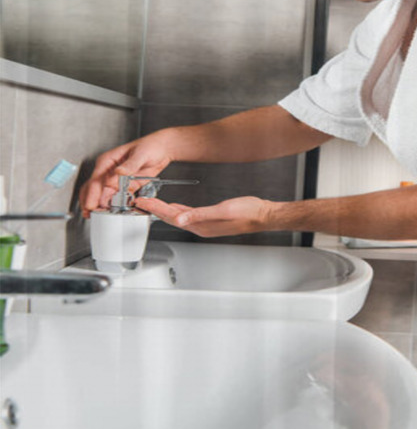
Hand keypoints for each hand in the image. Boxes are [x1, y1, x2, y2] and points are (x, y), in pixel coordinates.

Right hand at [79, 132, 173, 217]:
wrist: (163, 149)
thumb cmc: (150, 145)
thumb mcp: (140, 154)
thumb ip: (130, 164)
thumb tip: (119, 172)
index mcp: (108, 161)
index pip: (96, 180)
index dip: (92, 194)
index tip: (91, 205)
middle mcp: (109, 171)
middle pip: (94, 189)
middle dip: (91, 202)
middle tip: (90, 215)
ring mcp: (117, 180)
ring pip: (104, 195)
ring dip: (102, 206)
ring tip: (100, 217)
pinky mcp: (126, 186)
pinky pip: (118, 197)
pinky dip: (115, 205)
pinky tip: (114, 212)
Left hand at [134, 196, 274, 237]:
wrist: (263, 215)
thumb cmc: (248, 212)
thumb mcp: (223, 210)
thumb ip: (200, 214)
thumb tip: (180, 220)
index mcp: (201, 225)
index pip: (172, 217)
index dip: (155, 208)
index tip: (142, 202)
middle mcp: (200, 227)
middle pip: (171, 218)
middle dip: (155, 209)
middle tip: (141, 201)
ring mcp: (205, 225)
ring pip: (179, 217)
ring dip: (164, 210)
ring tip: (152, 203)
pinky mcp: (210, 220)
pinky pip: (188, 216)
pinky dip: (178, 210)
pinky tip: (176, 207)